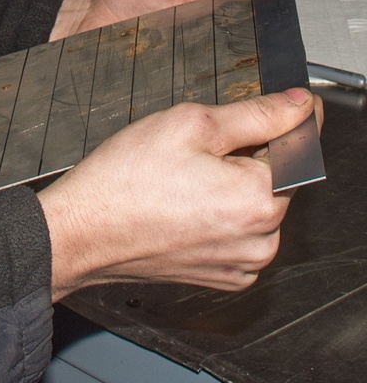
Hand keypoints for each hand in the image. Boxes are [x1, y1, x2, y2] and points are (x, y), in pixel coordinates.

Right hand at [39, 88, 322, 300]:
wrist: (82, 232)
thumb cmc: (125, 181)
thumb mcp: (191, 123)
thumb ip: (256, 113)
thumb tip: (299, 104)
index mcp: (260, 199)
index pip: (300, 147)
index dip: (287, 120)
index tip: (278, 107)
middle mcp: (261, 240)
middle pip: (277, 179)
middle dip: (249, 156)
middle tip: (199, 147)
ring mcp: (243, 264)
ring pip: (257, 207)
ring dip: (235, 187)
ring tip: (185, 178)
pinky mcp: (223, 278)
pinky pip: (239, 235)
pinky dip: (222, 216)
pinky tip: (184, 204)